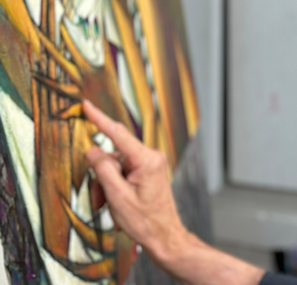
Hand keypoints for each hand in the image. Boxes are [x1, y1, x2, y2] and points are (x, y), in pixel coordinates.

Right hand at [84, 99, 264, 284]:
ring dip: (107, 187)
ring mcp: (151, 163)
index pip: (118, 133)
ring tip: (109, 208)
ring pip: (117, 167)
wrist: (165, 235)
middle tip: (99, 201)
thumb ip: (104, 170)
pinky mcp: (149, 171)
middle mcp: (151, 156)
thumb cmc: (145, 220)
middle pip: (114, 156)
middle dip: (102, 177)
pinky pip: (125, 172)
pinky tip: (117, 205)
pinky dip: (115, 187)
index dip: (100, 119)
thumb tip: (93, 150)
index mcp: (146, 159)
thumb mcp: (118, 197)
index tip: (87, 105)